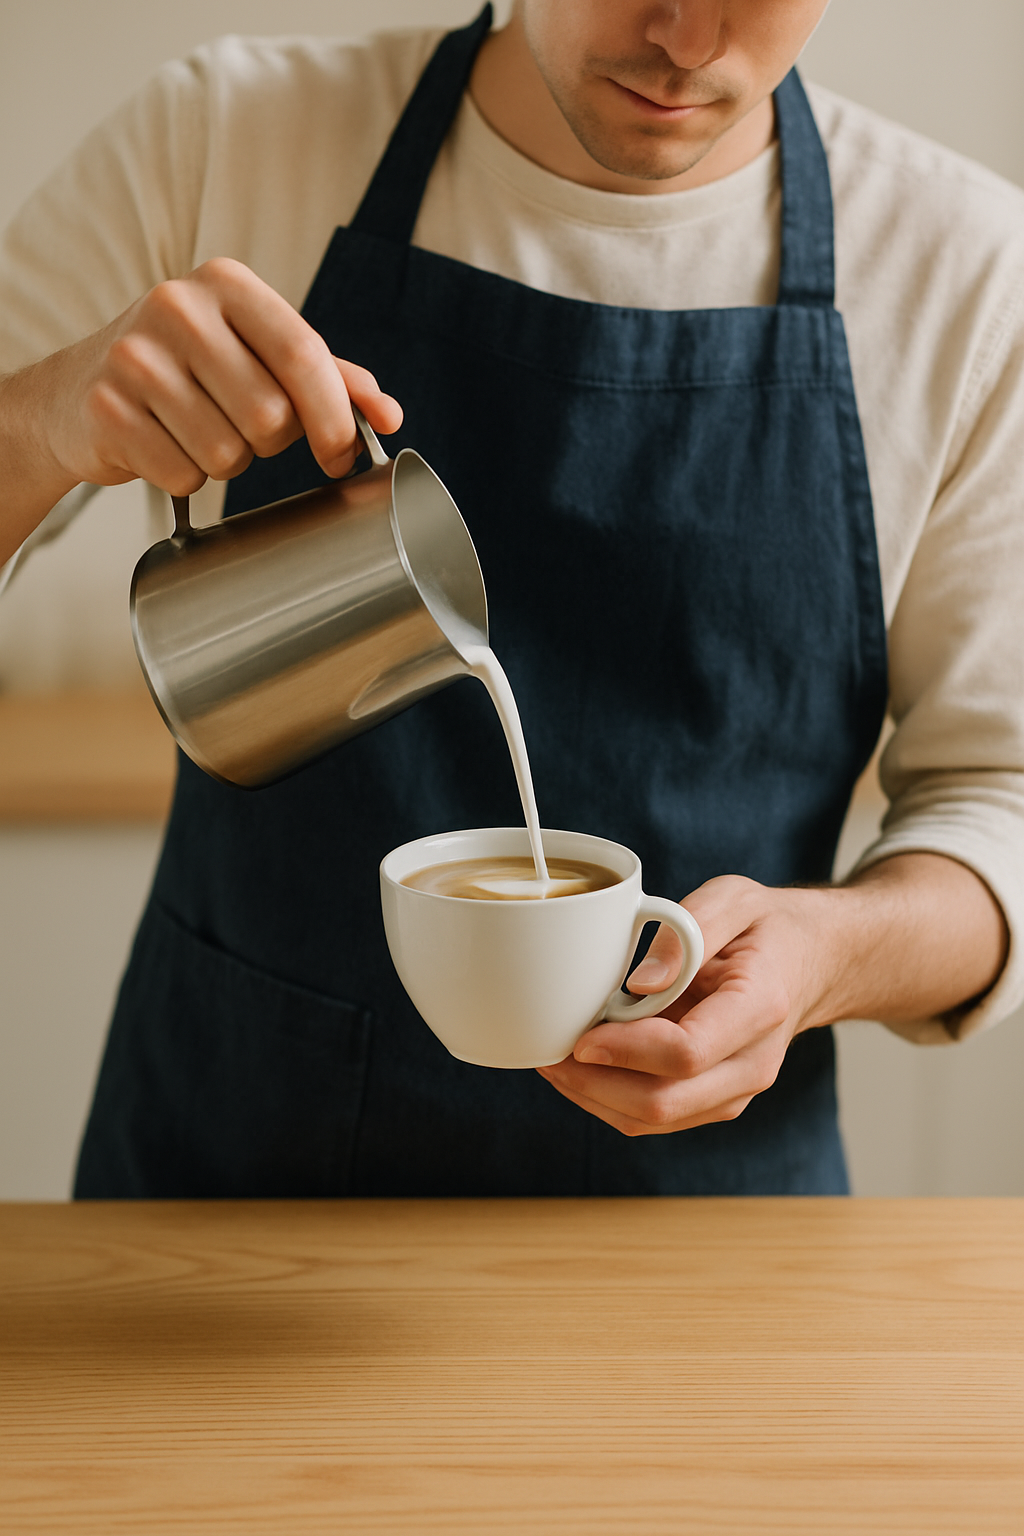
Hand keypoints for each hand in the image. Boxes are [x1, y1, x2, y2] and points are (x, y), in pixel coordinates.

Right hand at [22, 257, 402, 503]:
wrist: (73, 394)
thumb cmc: (185, 373)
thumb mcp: (254, 354)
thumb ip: (327, 378)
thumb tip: (387, 414)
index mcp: (226, 284)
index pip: (303, 354)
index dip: (334, 416)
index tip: (342, 455)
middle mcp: (177, 308)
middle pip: (271, 416)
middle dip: (269, 441)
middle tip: (238, 424)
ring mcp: (135, 357)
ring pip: (229, 453)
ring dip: (225, 461)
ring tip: (195, 431)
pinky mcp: (107, 409)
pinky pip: (184, 474)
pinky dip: (184, 476)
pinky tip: (162, 445)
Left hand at [537, 875, 824, 1135]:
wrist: (810, 962)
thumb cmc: (765, 927)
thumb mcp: (732, 900)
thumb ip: (687, 931)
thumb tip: (639, 983)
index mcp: (760, 1008)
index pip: (687, 1053)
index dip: (626, 1050)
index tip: (580, 1035)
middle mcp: (753, 1063)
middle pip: (664, 1101)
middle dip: (595, 1084)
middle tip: (549, 1052)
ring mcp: (736, 1090)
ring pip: (654, 1120)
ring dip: (594, 1097)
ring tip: (553, 1060)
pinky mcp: (715, 1100)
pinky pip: (655, 1117)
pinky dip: (609, 1100)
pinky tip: (581, 1070)